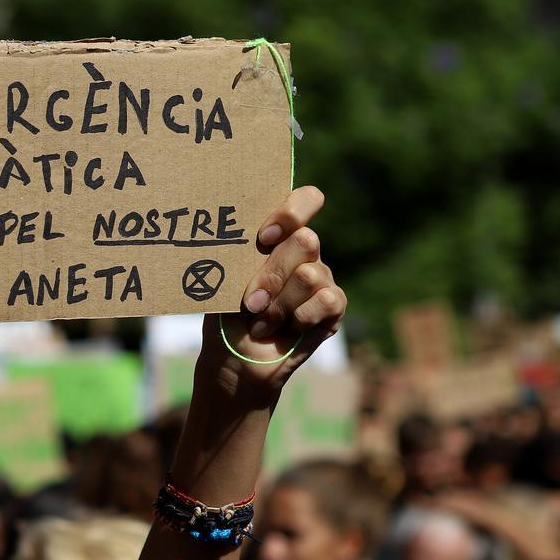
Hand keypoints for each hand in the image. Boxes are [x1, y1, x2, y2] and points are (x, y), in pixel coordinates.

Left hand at [198, 187, 344, 401]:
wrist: (233, 358)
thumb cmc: (225, 314)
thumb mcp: (226, 280)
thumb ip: (240, 255)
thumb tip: (240, 236)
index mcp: (278, 236)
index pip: (305, 201)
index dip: (291, 211)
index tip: (263, 236)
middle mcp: (304, 252)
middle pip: (306, 240)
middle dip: (273, 274)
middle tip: (250, 301)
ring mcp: (322, 278)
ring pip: (310, 275)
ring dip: (279, 305)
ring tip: (260, 321)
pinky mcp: (333, 307)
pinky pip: (327, 300)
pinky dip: (299, 318)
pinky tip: (285, 330)